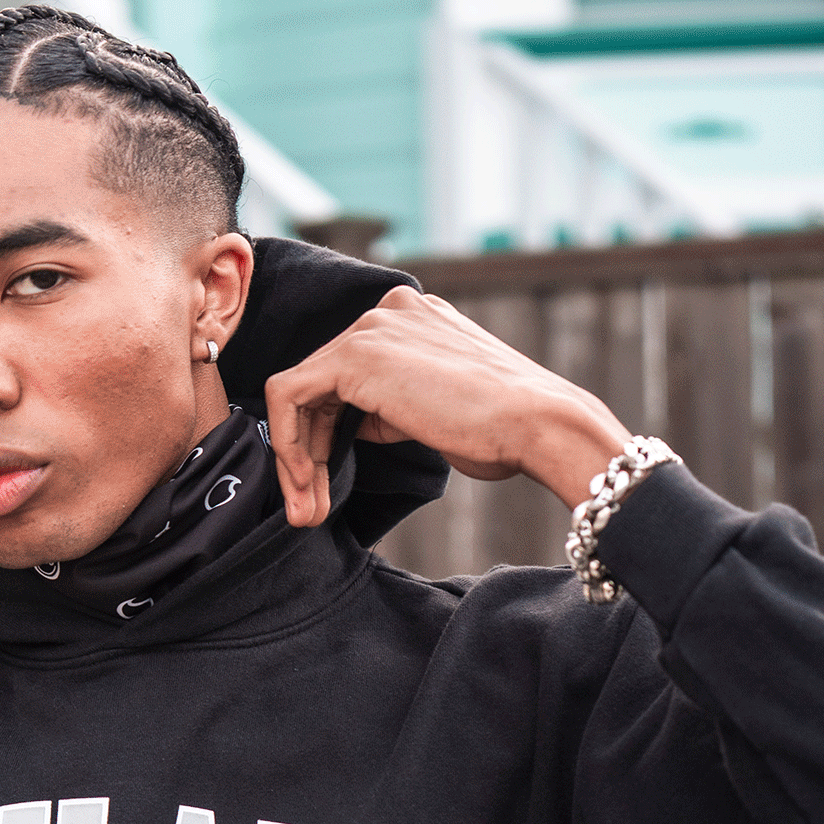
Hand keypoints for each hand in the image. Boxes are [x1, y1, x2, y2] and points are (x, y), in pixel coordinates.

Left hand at [263, 285, 632, 527]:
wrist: (536, 423)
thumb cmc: (500, 432)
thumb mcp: (433, 412)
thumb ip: (390, 406)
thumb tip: (353, 424)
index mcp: (413, 319)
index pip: (345, 375)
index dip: (325, 434)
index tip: (326, 487)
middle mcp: (389, 312)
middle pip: (318, 385)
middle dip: (305, 452)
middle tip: (309, 509)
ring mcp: (372, 328)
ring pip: (298, 392)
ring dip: (295, 458)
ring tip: (307, 511)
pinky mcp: (355, 355)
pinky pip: (288, 396)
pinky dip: (288, 444)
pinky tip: (306, 484)